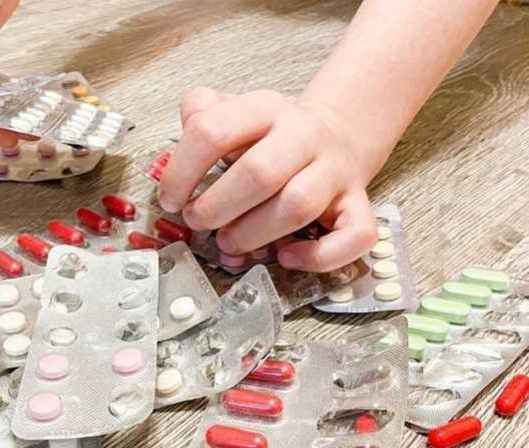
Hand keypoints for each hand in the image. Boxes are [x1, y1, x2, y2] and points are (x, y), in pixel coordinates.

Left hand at [158, 87, 387, 272]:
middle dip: (217, 207)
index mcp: (266, 109)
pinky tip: (287, 257)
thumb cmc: (274, 137)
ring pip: (299, 206)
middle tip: (198, 223)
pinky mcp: (358, 205)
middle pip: (258, 172)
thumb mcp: (238, 113)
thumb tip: (187, 122)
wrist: (339, 134)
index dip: (181, 171)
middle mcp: (305, 135)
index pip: (213, 131)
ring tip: (230, 244)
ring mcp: (335, 172)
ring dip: (254, 234)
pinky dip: (319, 257)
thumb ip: (205, 113)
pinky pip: (354, 235)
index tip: (170, 199)